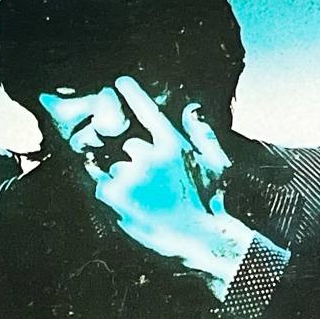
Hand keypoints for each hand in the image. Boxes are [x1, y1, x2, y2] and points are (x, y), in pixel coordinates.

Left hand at [88, 76, 251, 297]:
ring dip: (128, 181)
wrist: (198, 238)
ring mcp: (129, 174)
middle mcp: (148, 155)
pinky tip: (135, 206)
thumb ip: (202, 132)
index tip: (120, 80)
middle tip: (159, 187)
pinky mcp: (113, 192)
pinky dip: (113, 195)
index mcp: (172, 144)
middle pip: (131, 146)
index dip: (134, 93)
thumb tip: (191, 107)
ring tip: (150, 201)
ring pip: (118, 168)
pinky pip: (104, 184)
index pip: (148, 112)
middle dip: (139, 162)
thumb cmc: (211, 203)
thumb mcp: (215, 164)